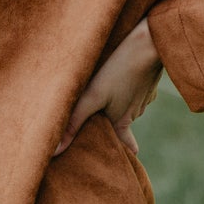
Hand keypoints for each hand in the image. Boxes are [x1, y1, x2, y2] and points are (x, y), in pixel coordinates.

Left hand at [52, 17, 163, 157]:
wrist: (149, 44)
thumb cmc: (118, 71)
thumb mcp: (91, 97)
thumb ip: (72, 123)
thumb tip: (54, 152)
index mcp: (122, 120)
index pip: (126, 146)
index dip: (125, 153)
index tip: (124, 159)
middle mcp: (135, 111)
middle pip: (123, 123)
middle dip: (115, 126)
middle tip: (104, 125)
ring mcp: (145, 96)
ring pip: (130, 105)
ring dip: (121, 104)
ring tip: (109, 97)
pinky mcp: (149, 81)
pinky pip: (138, 89)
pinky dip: (130, 87)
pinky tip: (123, 77)